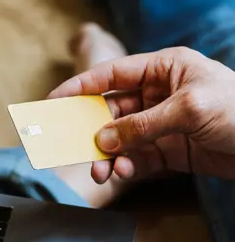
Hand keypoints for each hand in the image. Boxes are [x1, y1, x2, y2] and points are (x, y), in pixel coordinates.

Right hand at [49, 47, 234, 182]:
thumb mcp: (188, 110)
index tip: (53, 102)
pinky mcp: (169, 151)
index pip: (112, 76)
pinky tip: (123, 172)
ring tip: (101, 171)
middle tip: (74, 150)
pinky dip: (126, 166)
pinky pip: (137, 158)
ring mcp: (162, 124)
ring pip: (120, 139)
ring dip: (107, 155)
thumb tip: (103, 140)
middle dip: (92, 132)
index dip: (80, 88)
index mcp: (163, 69)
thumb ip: (142, 125)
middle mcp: (158, 95)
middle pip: (111, 112)